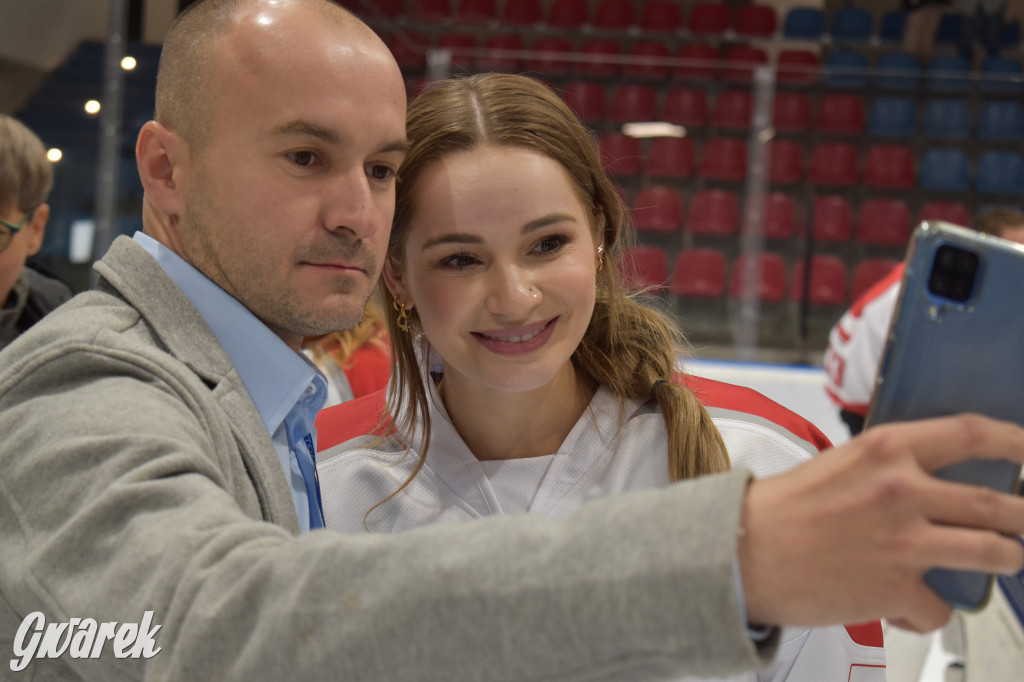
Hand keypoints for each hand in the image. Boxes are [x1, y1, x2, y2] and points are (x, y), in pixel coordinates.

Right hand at [738, 414, 1023, 632]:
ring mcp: (904, 542)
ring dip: (1009, 557)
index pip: (972, 434)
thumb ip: (889, 468)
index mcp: (886, 451)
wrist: (741, 552)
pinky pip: (939, 607)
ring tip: (1009, 558)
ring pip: (993, 552)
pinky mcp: (896, 588)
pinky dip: (928, 610)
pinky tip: (909, 603)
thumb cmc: (780, 510)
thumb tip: (929, 482)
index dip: (1015, 440)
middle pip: (996, 502)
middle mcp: (902, 491)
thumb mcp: (840, 466)